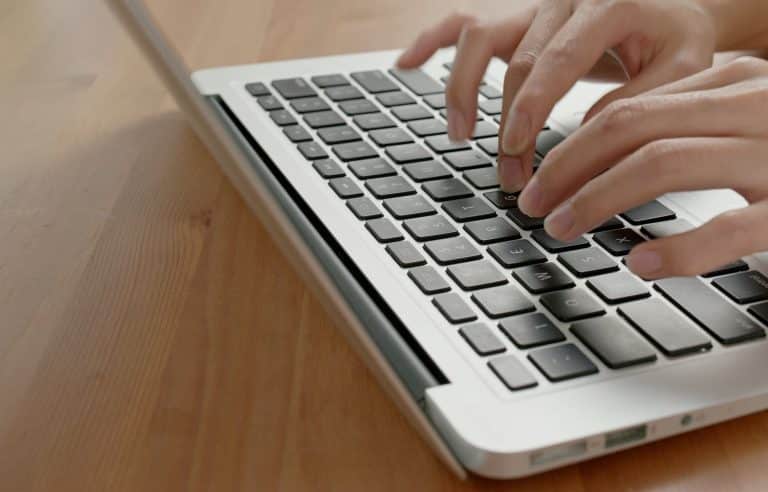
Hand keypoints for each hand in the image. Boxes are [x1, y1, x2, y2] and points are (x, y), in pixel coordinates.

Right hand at [397, 1, 718, 191]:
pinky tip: (406, 64)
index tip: (515, 148)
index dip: (530, 107)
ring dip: (461, 87)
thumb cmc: (675, 38)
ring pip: (477, 36)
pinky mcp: (514, 16)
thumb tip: (583, 138)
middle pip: (516, 62)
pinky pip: (461, 22)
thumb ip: (637, 101)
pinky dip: (430, 42)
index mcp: (607, 4)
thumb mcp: (681, 68)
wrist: (672, 4)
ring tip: (459, 134)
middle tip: (512, 178)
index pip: (555, 58)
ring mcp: (532, 6)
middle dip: (508, 127)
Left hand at [517, 57, 767, 278]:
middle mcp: (756, 107)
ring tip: (562, 228)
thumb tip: (603, 139)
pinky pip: (731, 225)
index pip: (629, 108)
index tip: (539, 178)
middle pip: (632, 127)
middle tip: (533, 205)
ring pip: (664, 161)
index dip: (570, 146)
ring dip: (597, 199)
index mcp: (737, 85)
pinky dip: (680, 247)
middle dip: (567, 168)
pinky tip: (641, 262)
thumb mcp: (746, 120)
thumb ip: (690, 121)